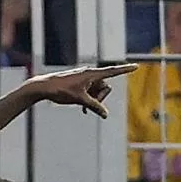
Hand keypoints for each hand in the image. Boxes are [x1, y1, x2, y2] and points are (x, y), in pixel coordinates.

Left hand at [23, 63, 137, 118]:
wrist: (44, 87)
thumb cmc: (61, 90)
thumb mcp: (80, 100)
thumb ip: (95, 107)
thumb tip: (105, 115)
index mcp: (92, 74)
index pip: (112, 71)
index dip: (125, 70)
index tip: (136, 66)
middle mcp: (90, 74)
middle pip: (105, 87)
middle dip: (101, 98)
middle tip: (89, 105)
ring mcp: (85, 78)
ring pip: (98, 91)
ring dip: (94, 100)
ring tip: (83, 107)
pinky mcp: (80, 83)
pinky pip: (91, 92)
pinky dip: (89, 99)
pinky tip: (83, 107)